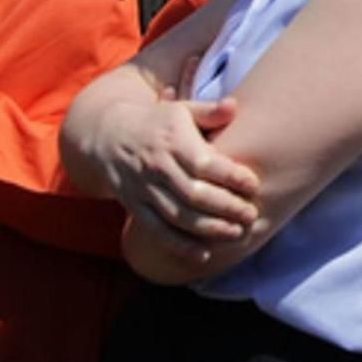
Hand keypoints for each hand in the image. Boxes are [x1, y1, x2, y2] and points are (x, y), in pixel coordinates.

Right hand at [95, 97, 259, 263]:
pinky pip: (156, 231)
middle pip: (194, 194)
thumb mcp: (182, 110)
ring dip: (209, 229)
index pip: (205, 164)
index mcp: (173, 142)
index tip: (254, 184)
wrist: (107, 136)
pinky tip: (204, 256)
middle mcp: (157, 168)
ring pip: (177, 216)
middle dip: (226, 208)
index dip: (231, 176)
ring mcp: (144, 190)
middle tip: (252, 215)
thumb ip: (209, 112)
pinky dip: (179, 246)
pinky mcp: (135, 207)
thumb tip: (233, 105)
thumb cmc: (159, 122)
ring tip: (237, 234)